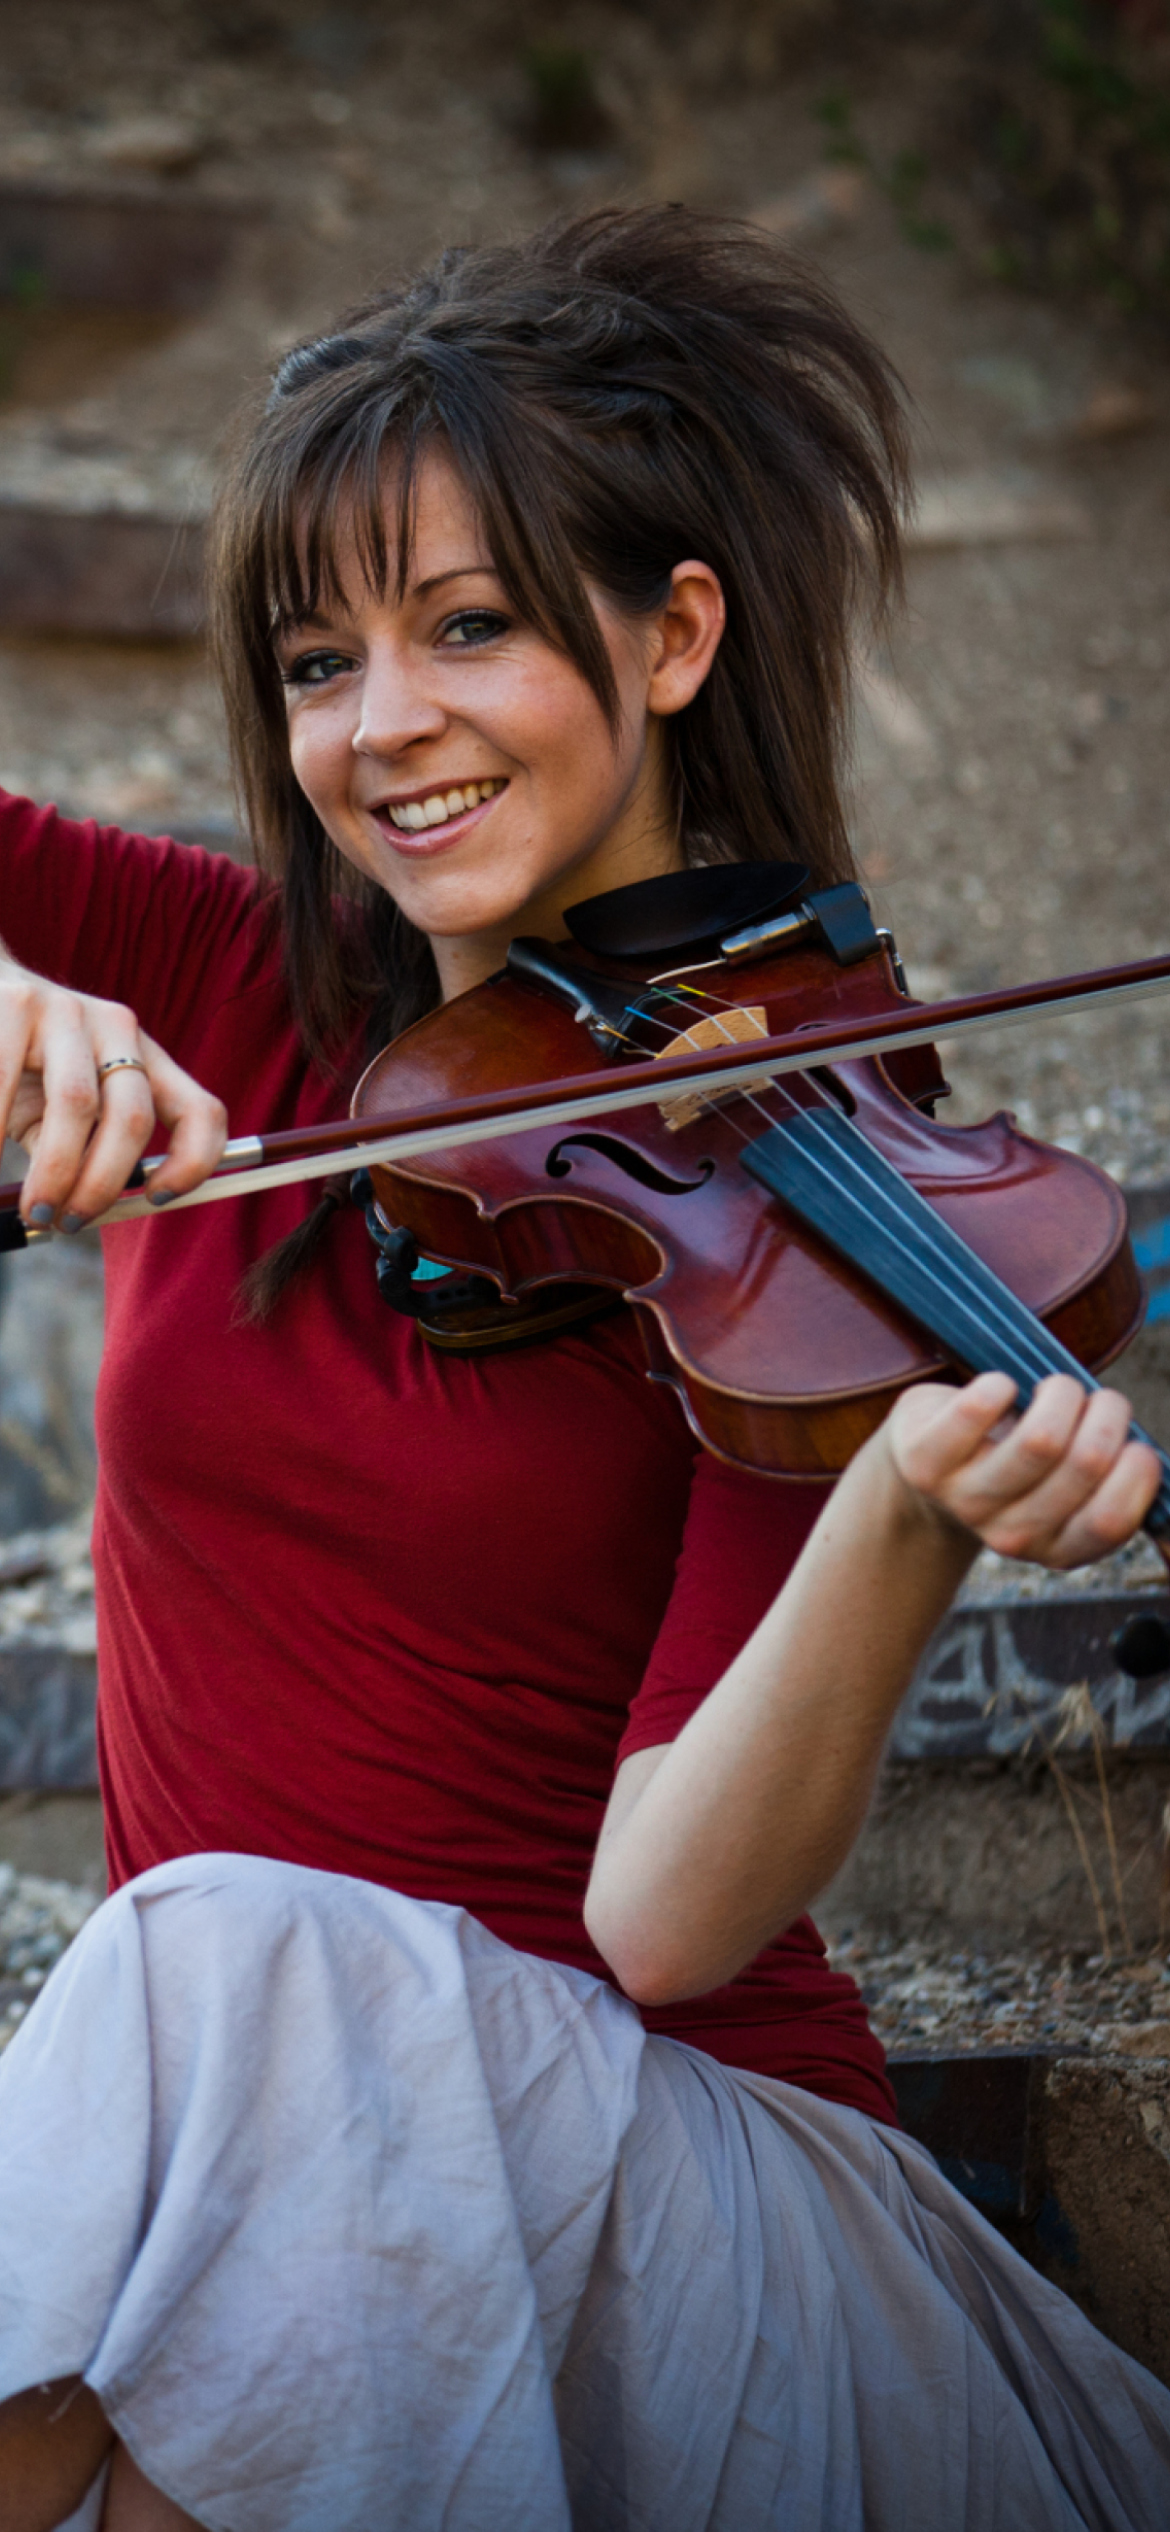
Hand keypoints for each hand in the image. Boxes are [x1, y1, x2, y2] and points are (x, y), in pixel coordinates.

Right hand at [0, 952, 226, 1230]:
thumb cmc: (19, 1069)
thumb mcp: (57, 1109)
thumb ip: (81, 1149)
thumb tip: (81, 1211)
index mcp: (144, 1056)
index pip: (202, 1111)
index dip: (194, 1163)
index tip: (154, 1199)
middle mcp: (117, 1027)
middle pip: (135, 1118)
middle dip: (102, 1185)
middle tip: (68, 1223)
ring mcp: (69, 1009)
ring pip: (77, 1105)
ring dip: (54, 1173)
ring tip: (32, 1211)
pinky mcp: (18, 1002)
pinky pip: (13, 1084)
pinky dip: (2, 1137)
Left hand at [886, 1370, 1161, 1570]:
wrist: (931, 1469)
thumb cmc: (1019, 1466)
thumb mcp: (1067, 1486)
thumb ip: (1112, 1480)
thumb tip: (1153, 1460)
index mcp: (1057, 1548)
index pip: (1111, 1520)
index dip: (1136, 1471)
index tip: (1132, 1443)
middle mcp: (1011, 1535)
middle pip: (1086, 1461)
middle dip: (1107, 1413)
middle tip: (1095, 1400)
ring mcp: (966, 1501)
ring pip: (1041, 1437)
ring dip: (1063, 1393)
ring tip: (1054, 1388)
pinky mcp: (927, 1462)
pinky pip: (977, 1411)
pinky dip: (999, 1385)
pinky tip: (1001, 1388)